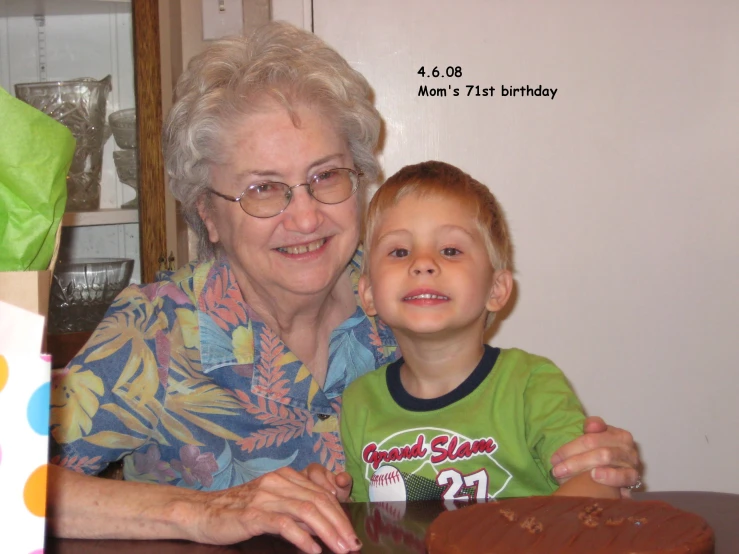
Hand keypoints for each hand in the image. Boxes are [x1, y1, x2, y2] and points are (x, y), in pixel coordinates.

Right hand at [186, 466, 361, 552]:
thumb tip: (326, 523)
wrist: (203, 512)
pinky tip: (313, 550)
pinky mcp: (253, 513)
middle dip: (340, 524)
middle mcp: (278, 481)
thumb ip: (298, 507)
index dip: (341, 513)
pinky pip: (284, 523)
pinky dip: (302, 537)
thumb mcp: (274, 503)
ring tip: (340, 549)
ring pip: (307, 511)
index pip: (323, 493)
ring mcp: (266, 496)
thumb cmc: (240, 511)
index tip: (351, 533)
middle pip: (319, 501)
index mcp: (286, 476)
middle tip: (352, 545)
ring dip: (328, 532)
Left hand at [550, 416, 640, 496]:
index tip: (555, 457)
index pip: (591, 437)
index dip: (570, 447)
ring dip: (583, 467)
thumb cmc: (601, 455)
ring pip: (606, 457)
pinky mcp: (634, 476)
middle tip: (556, 470)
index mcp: (616, 433)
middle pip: (596, 448)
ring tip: (566, 474)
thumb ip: (592, 427)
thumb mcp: (595, 440)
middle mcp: (626, 445)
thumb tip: (591, 425)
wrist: (617, 476)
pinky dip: (608, 475)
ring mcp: (631, 460)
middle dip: (574, 460)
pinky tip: (594, 476)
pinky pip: (623, 475)